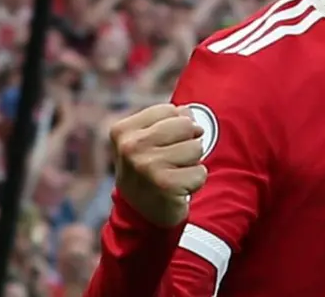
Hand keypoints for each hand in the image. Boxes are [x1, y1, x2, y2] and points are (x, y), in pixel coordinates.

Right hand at [109, 104, 208, 226]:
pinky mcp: (166, 184)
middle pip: (186, 125)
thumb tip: (188, 111)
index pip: (171, 110)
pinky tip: (179, 188)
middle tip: (172, 161)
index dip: (176, 127)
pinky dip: (195, 181)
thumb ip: (168, 120)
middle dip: (187, 143)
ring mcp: (147, 165)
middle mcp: (131, 146)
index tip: (162, 145)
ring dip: (192, 163)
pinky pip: (201, 171)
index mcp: (123, 130)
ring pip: (196, 148)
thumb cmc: (149, 170)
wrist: (141, 214)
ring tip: (174, 174)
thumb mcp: (148, 140)